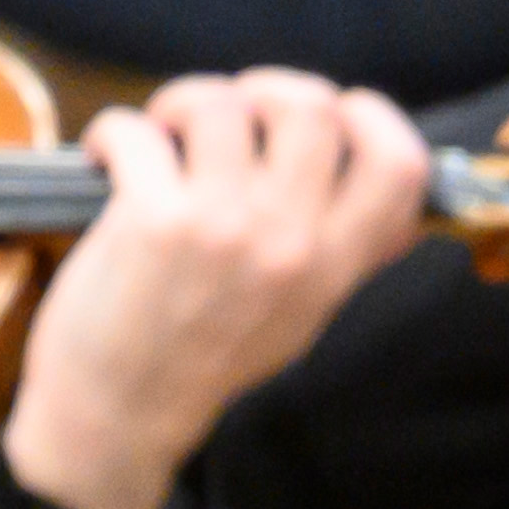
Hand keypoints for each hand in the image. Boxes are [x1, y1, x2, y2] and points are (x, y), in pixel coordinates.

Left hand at [0, 69, 434, 508]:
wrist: (120, 419)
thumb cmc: (202, 362)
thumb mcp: (302, 317)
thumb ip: (347, 256)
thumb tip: (402, 208)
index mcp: (335, 266)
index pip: (400, 166)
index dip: (371, 115)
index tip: (333, 110)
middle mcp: (290, 242)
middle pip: (311, 108)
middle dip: (263, 90)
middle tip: (227, 115)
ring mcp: (223, 227)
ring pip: (223, 103)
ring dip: (184, 102)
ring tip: (163, 133)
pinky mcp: (153, 221)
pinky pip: (138, 130)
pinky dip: (113, 131)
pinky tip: (107, 157)